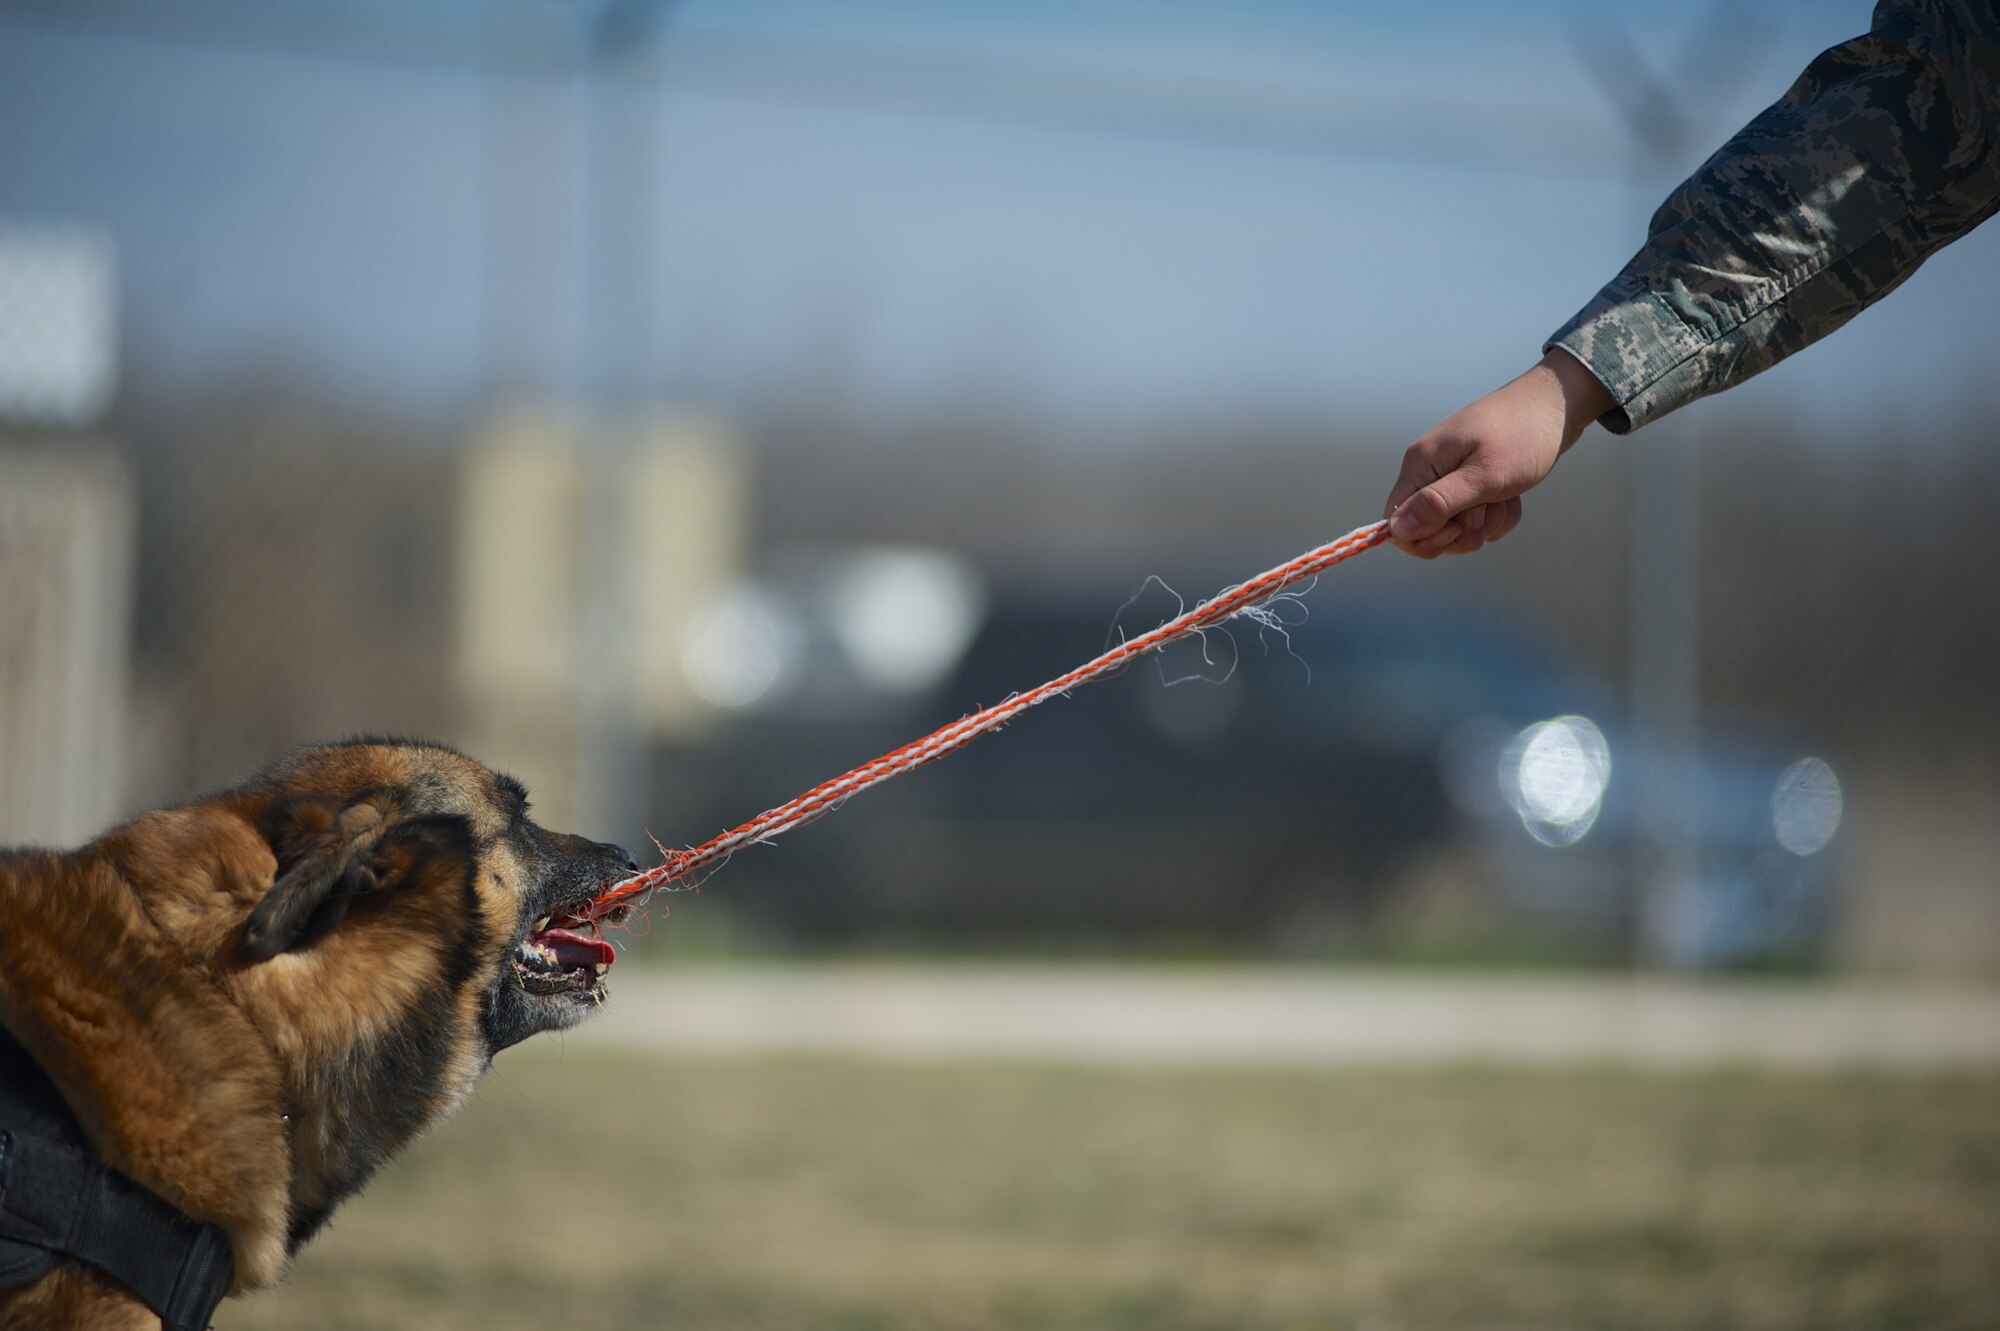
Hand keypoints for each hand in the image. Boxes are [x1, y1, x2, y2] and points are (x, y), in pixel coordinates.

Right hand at [1382, 348, 1612, 557]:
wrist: (1557, 404)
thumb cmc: (1522, 435)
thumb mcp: (1483, 475)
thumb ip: (1438, 503)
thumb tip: (1395, 530)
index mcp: (1421, 466)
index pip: (1396, 522)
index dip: (1422, 538)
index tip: (1457, 529)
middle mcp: (1431, 473)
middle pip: (1427, 530)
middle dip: (1462, 532)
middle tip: (1488, 508)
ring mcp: (1452, 478)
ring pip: (1458, 529)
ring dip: (1487, 523)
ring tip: (1506, 495)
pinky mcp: (1474, 483)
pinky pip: (1479, 520)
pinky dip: (1499, 515)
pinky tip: (1513, 495)